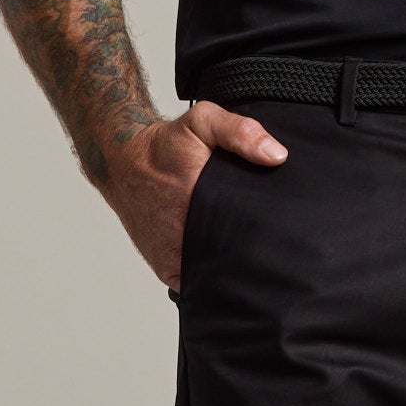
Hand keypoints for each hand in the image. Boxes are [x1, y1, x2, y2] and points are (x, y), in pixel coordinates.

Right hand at [106, 103, 286, 286]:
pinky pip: (198, 283)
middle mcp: (186, 241)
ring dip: (234, 271)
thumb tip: (276, 156)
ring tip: (256, 260)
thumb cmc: (163, 146)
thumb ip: (241, 132)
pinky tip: (227, 265)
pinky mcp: (168, 270)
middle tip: (277, 248)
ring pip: (217, 278)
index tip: (284, 236)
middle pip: (236, 264)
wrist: (121, 163)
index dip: (269, 240)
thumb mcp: (202, 122)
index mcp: (201, 207)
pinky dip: (213, 278)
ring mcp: (175, 260)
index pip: (248, 240)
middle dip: (256, 258)